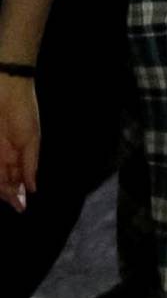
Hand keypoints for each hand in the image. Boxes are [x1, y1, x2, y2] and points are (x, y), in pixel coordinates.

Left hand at [0, 76, 39, 208]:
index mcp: (19, 153)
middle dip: (9, 193)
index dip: (19, 192)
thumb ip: (30, 164)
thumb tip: (32, 187)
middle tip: (16, 205)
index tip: (22, 206)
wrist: (7, 91)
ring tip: (9, 197)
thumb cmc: (23, 112)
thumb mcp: (32, 140)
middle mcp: (5, 155)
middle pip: (5, 180)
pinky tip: (3, 185)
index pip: (18, 178)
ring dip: (2, 187)